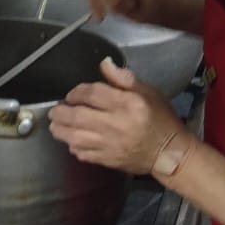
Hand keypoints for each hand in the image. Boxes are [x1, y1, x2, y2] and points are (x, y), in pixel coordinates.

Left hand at [48, 57, 187, 174]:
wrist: (169, 153)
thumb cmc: (161, 119)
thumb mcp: (149, 91)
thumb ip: (124, 78)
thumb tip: (105, 64)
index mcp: (126, 104)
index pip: (92, 94)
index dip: (77, 92)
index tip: (72, 94)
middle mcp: (115, 124)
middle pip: (78, 117)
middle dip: (61, 112)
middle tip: (55, 110)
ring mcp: (109, 145)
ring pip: (75, 138)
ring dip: (61, 130)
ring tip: (56, 125)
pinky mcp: (107, 160)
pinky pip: (83, 154)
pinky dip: (73, 147)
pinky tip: (71, 141)